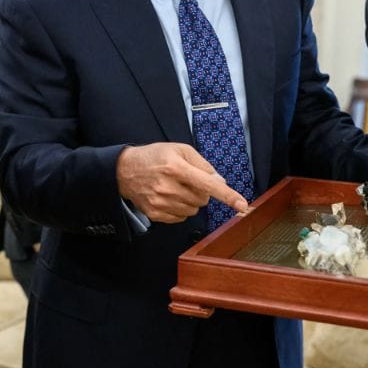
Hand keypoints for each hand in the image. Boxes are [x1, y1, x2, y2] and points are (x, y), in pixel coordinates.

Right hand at [116, 142, 248, 222]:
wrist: (125, 170)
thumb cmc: (155, 156)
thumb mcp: (179, 149)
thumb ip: (202, 164)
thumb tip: (220, 181)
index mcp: (176, 168)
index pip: (208, 184)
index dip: (227, 195)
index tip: (243, 205)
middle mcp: (168, 186)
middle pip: (202, 199)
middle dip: (201, 192)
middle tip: (187, 181)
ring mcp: (161, 202)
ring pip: (193, 210)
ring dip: (191, 201)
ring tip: (176, 188)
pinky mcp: (155, 213)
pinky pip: (181, 217)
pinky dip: (180, 209)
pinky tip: (169, 197)